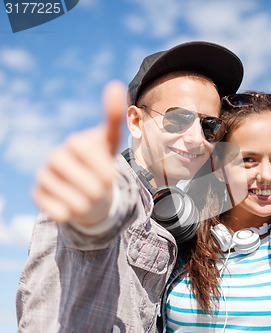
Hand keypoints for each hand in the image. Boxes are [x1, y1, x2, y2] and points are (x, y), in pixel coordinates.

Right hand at [33, 81, 125, 226]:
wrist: (85, 188)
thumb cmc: (100, 163)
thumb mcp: (111, 142)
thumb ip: (113, 117)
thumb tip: (114, 84)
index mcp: (76, 142)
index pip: (95, 159)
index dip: (105, 169)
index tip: (107, 171)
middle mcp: (57, 156)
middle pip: (94, 187)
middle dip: (103, 190)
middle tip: (100, 184)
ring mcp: (44, 175)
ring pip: (80, 203)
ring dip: (90, 204)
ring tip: (87, 194)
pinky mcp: (37, 195)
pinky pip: (62, 213)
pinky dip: (72, 213)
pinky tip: (69, 203)